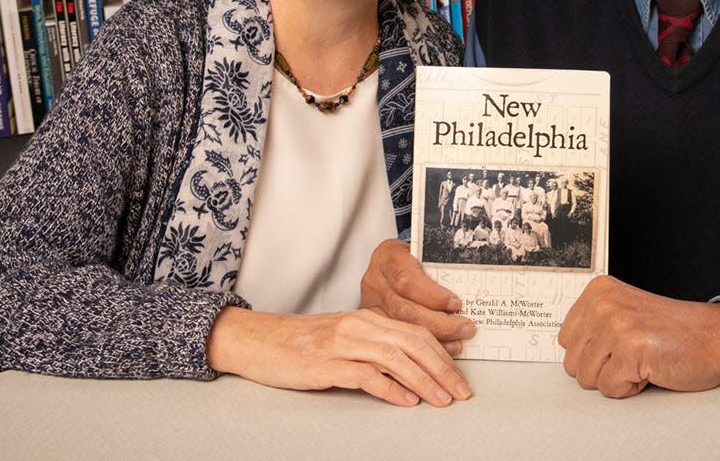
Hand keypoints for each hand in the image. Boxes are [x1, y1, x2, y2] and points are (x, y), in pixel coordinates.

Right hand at [206, 306, 471, 406]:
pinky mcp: (326, 364)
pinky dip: (391, 388)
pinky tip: (406, 401)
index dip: (443, 354)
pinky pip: (367, 375)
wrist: (257, 341)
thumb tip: (412, 369)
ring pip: (397, 358)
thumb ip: (374, 346)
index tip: (460, 375)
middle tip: (462, 392)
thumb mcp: (344, 337)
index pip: (416, 332)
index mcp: (367, 318)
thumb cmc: (301, 344)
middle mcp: (360, 326)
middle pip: (414, 343)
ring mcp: (343, 343)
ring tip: (442, 399)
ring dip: (425, 380)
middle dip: (443, 369)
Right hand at [360, 239, 475, 351]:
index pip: (407, 279)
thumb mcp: (424, 253)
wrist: (390, 264)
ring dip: (434, 339)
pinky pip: (397, 341)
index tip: (456, 303)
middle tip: (465, 327)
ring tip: (457, 342)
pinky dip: (422, 348)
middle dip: (439, 323)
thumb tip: (471, 286)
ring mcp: (371, 304)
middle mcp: (375, 281)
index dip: (433, 295)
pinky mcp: (374, 323)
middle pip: (404, 309)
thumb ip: (440, 268)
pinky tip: (440, 350)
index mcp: (388, 257)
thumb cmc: (413, 259)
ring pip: (401, 329)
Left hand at [558, 276, 719, 397]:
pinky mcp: (630, 349)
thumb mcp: (624, 313)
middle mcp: (603, 303)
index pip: (564, 340)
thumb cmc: (675, 332)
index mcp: (598, 291)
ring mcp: (616, 325)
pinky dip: (631, 388)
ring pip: (587, 378)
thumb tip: (567, 352)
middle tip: (632, 355)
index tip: (619, 344)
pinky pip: (610, 388)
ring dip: (616, 379)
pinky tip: (649, 369)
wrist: (717, 337)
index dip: (593, 352)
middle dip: (602, 369)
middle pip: (572, 362)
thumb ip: (593, 326)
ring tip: (641, 360)